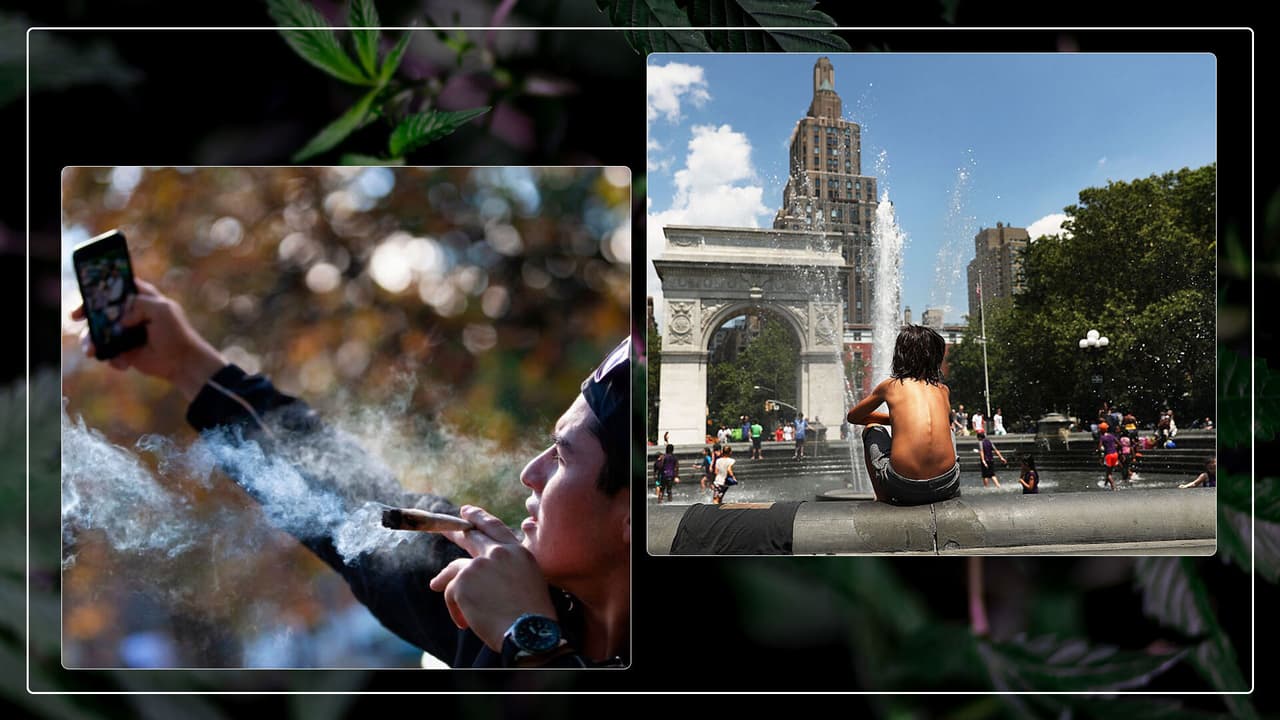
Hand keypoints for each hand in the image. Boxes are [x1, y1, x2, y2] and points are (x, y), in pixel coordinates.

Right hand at [73, 279, 225, 399]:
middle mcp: (130, 313)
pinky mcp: (122, 350)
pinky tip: (124, 363)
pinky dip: (111, 358)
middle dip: (86, 313)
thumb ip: (140, 304)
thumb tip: (122, 319)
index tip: (86, 292)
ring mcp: (124, 332)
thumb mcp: (162, 309)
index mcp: (141, 298)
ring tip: (92, 350)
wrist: (181, 362)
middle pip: (100, 308)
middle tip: (76, 317)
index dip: (100, 287)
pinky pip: (106, 351)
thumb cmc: (176, 332)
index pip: (116, 286)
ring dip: (91, 340)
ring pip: (97, 332)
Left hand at [428, 505, 556, 651]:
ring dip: (447, 583)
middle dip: (455, 532)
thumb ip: (508, 570)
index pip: (495, 528)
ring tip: (436, 586)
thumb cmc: (531, 616)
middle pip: (471, 536)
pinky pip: (450, 592)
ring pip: (455, 570)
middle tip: (443, 529)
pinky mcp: (463, 581)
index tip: (467, 512)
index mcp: (518, 552)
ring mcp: (479, 565)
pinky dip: (455, 609)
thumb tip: (482, 574)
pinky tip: (464, 622)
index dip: (479, 518)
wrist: (527, 632)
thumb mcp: (529, 583)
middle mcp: (498, 553)